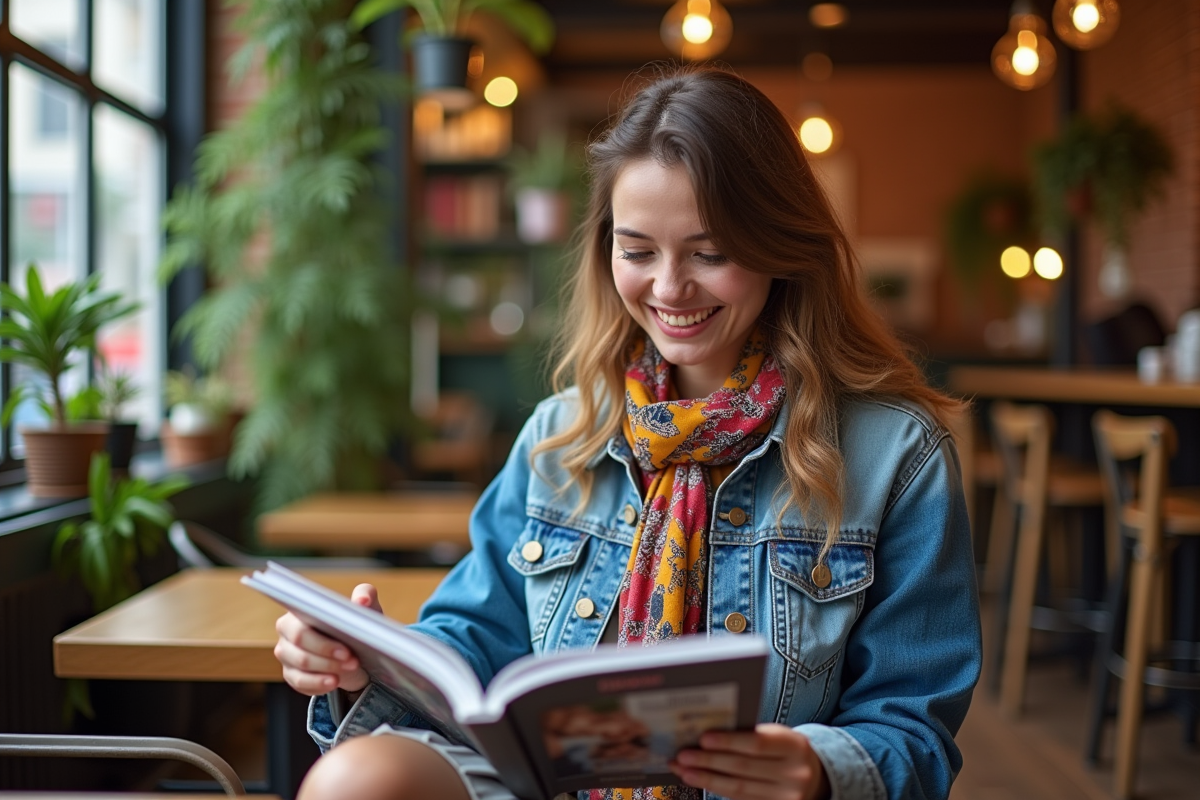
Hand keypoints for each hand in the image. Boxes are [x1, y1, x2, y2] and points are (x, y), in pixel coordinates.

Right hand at [274, 583, 382, 695]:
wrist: (358, 649)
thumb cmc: (356, 623)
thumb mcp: (366, 608)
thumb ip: (365, 595)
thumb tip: (362, 601)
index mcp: (299, 612)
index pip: (300, 629)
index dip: (323, 643)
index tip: (346, 650)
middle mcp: (287, 633)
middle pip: (299, 650)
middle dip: (327, 659)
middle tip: (352, 662)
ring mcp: (287, 655)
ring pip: (300, 668)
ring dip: (325, 672)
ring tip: (346, 672)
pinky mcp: (291, 674)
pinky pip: (299, 683)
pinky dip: (318, 685)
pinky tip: (334, 682)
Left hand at [670, 723, 829, 799]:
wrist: (813, 778)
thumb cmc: (784, 750)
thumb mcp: (777, 737)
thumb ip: (751, 735)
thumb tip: (707, 735)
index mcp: (795, 746)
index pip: (757, 743)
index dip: (728, 741)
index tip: (703, 738)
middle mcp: (795, 773)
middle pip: (743, 767)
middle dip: (709, 761)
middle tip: (683, 755)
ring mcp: (787, 796)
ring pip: (739, 788)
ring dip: (707, 778)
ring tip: (684, 770)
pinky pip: (741, 799)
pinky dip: (717, 789)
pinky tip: (701, 781)